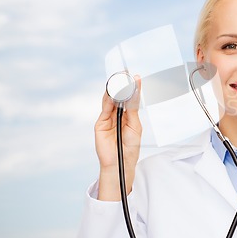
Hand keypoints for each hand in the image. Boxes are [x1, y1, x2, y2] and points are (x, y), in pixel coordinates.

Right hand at [95, 75, 141, 199]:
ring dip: (115, 89)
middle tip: (127, 73)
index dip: (132, 87)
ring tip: (121, 79)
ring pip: (110, 100)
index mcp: (127, 115)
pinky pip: (105, 108)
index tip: (136, 76)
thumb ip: (132, 110)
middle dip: (122, 84)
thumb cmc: (129, 148)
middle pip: (119, 96)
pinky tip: (115, 92)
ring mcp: (107, 118)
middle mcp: (117, 114)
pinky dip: (109, 99)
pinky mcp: (100, 123)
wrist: (121, 163)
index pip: (129, 97)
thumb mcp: (135, 126)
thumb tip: (133, 92)